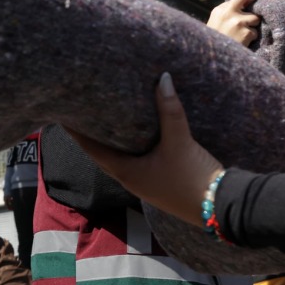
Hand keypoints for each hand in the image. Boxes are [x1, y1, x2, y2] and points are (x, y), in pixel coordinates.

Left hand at [69, 73, 223, 227]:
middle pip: (102, 155)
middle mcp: (130, 180)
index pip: (92, 150)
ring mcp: (144, 184)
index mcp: (126, 172)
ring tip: (103, 123)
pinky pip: (134, 164)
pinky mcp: (158, 185)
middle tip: (81, 115)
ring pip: (118, 160)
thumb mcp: (180, 140)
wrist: (221, 207)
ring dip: (110, 144)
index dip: (77, 134)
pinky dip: (128, 150)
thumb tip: (162, 78)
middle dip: (91, 137)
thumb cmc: (194, 176)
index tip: (63, 117)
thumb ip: (170, 109)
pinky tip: (134, 138)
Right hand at [207, 0, 260, 46]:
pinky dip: (250, 38)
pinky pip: (254, 32)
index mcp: (219, 10)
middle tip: (256, 4)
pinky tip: (241, 43)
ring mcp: (237, 22)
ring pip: (254, 18)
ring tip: (241, 35)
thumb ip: (226, 13)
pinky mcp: (246, 33)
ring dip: (251, 26)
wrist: (212, 58)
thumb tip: (242, 4)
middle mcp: (228, 13)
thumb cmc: (215, 42)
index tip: (249, 2)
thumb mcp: (215, 24)